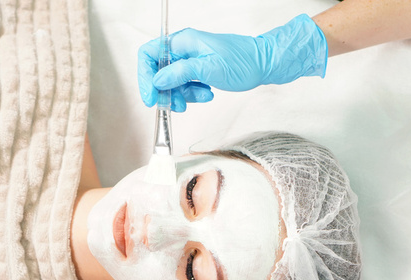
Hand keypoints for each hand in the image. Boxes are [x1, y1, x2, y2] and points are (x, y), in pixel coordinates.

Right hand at [138, 14, 327, 111]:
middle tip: (176, 105)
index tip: (151, 97)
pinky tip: (208, 95)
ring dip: (183, 95)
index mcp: (183, 42)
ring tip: (202, 98)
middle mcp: (184, 49)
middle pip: (159, 72)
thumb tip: (158, 79)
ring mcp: (191, 60)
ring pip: (173, 82)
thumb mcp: (210, 69)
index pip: (150, 54)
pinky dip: (193, 94)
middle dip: (166, 91)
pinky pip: (186, 85)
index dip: (145, 76)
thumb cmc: (242, 62)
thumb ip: (181, 73)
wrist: (265, 65)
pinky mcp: (199, 71)